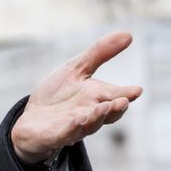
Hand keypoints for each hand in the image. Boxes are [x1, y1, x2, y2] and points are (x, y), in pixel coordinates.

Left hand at [10, 31, 142, 164]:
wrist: (33, 121)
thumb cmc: (58, 95)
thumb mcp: (76, 69)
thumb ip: (99, 54)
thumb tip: (128, 34)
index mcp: (97, 98)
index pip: (115, 96)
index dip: (126, 94)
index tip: (137, 90)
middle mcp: (89, 114)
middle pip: (106, 114)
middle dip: (115, 108)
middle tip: (123, 101)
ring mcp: (73, 127)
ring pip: (88, 124)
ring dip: (97, 117)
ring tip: (104, 108)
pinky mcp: (55, 135)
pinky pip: (65, 133)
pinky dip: (72, 128)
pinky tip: (76, 120)